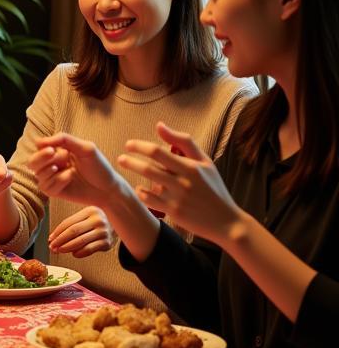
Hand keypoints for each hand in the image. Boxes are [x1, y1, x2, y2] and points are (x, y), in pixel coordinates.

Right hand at [29, 133, 125, 208]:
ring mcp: (52, 179)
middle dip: (41, 158)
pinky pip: (46, 187)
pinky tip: (70, 178)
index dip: (43, 148)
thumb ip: (64, 140)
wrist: (108, 188)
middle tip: (54, 154)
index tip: (53, 149)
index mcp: (58, 152)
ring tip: (68, 169)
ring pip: (38, 174)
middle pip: (32, 162)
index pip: (39, 147)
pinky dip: (58, 181)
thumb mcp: (85, 148)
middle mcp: (52, 165)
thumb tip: (39, 141)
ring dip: (51, 170)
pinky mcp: (54, 192)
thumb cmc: (98, 166)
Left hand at [48, 206, 113, 257]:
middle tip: (52, 247)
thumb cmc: (97, 221)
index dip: (57, 232)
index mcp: (90, 211)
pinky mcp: (107, 243)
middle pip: (73, 231)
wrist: (120, 225)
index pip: (69, 223)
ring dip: (67, 248)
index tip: (49, 239)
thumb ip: (72, 225)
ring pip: (80, 242)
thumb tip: (52, 238)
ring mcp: (104, 232)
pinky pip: (89, 249)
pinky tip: (73, 253)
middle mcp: (98, 220)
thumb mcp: (87, 217)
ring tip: (58, 251)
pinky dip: (79, 253)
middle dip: (60, 241)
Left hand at [117, 122, 243, 244]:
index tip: (129, 144)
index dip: (140, 146)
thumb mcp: (205, 162)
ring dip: (134, 173)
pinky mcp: (173, 212)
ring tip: (126, 168)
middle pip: (149, 167)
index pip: (158, 152)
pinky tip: (139, 189)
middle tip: (120, 158)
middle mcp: (183, 181)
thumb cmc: (213, 188)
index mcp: (191, 167)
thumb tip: (159, 126)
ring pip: (148, 183)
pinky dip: (141, 192)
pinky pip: (149, 200)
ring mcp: (177, 197)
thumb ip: (183, 142)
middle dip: (131, 160)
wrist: (226, 221)